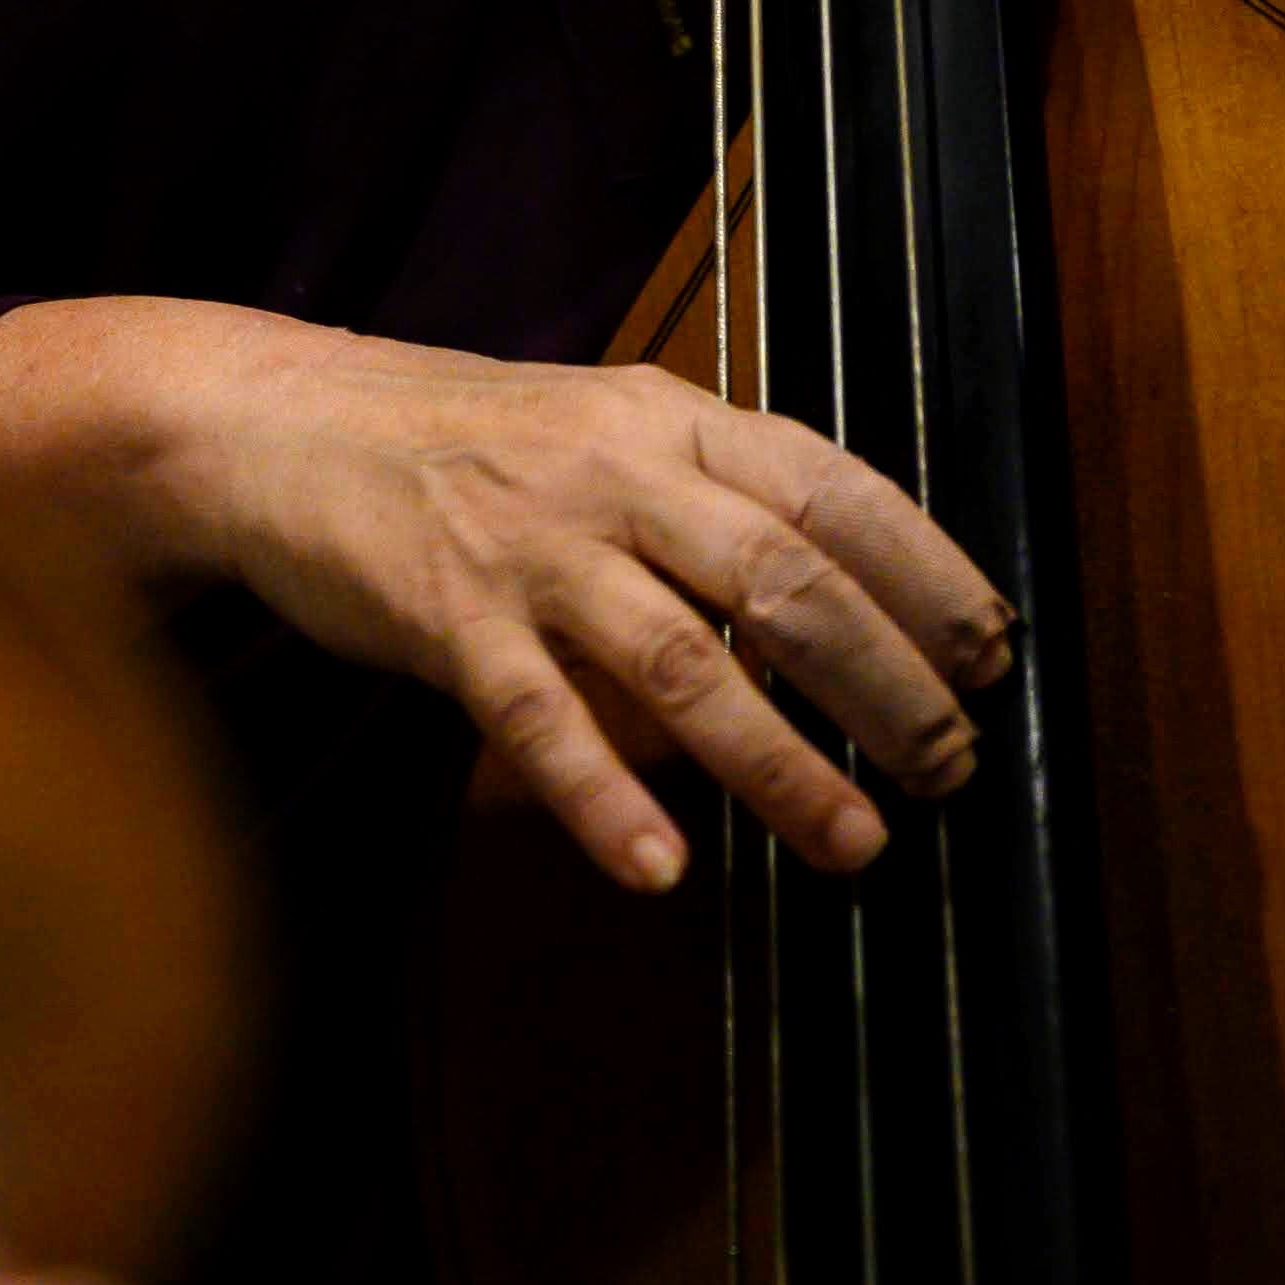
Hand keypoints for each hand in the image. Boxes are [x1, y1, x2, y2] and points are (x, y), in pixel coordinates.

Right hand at [0, 300, 1012, 895]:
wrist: (290, 421)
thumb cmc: (467, 439)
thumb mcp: (607, 425)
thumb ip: (712, 494)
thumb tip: (842, 591)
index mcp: (671, 417)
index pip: (833, 486)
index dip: (925, 567)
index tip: (993, 647)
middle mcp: (618, 471)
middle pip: (785, 579)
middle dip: (886, 681)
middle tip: (950, 767)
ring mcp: (535, 546)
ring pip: (683, 661)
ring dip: (781, 763)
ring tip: (855, 842)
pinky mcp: (449, 618)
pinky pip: (541, 719)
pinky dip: (605, 797)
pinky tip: (659, 868)